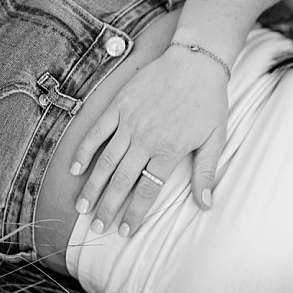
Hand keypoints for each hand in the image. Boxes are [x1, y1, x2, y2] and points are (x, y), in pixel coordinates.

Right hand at [69, 45, 229, 234]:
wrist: (195, 60)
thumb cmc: (208, 101)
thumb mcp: (216, 140)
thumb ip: (206, 173)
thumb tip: (206, 205)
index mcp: (168, 151)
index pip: (147, 191)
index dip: (134, 213)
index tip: (124, 231)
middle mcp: (145, 139)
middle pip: (121, 181)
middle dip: (108, 207)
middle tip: (97, 227)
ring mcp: (129, 121)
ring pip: (106, 160)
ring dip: (92, 186)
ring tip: (82, 208)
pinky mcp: (119, 105)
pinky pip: (97, 131)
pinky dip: (85, 150)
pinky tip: (76, 168)